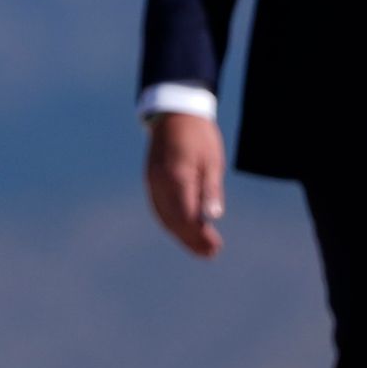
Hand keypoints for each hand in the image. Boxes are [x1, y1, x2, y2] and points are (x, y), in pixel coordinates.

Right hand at [144, 111, 226, 257]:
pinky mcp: (151, 180)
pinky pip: (158, 208)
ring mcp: (152, 182)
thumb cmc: (199, 136)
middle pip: (174, 220)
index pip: (187, 216)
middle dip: (191, 240)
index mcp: (177, 177)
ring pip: (164, 217)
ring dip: (180, 235)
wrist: (174, 114)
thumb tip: (213, 216)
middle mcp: (160, 183)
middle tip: (210, 254)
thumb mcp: (212, 161)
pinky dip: (170, 223)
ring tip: (199, 249)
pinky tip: (181, 231)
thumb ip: (211, 190)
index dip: (200, 235)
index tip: (215, 247)